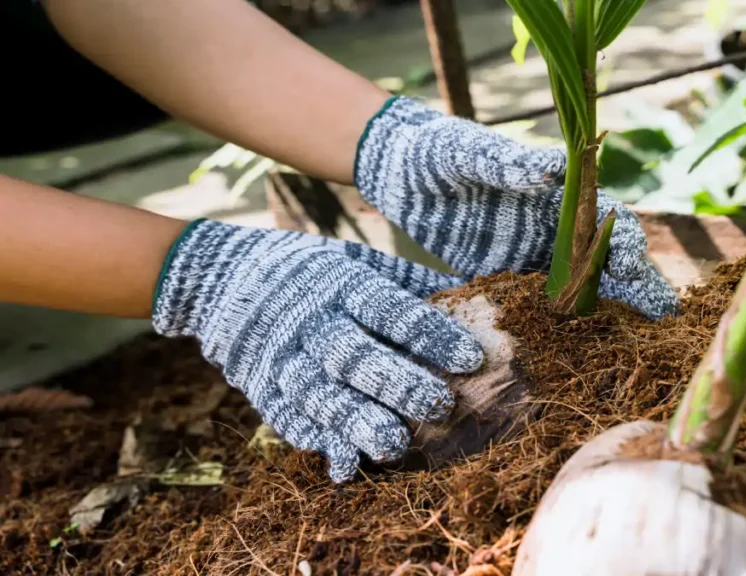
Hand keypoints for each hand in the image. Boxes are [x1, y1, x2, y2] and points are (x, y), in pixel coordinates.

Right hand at [152, 220, 482, 481]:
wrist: (220, 278)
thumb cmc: (310, 270)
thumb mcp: (354, 259)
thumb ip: (407, 279)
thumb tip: (470, 292)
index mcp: (342, 283)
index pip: (391, 311)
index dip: (431, 335)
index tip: (471, 359)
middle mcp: (312, 321)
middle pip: (354, 356)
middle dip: (398, 384)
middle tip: (440, 407)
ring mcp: (283, 357)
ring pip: (320, 394)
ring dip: (357, 423)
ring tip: (394, 447)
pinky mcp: (261, 386)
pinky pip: (288, 418)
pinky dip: (316, 441)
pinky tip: (344, 464)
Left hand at [355, 97, 677, 319]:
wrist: (395, 168)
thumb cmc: (435, 149)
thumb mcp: (467, 152)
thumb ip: (506, 161)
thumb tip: (554, 168)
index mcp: (551, 191)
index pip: (604, 218)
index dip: (625, 243)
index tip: (636, 269)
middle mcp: (549, 223)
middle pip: (603, 256)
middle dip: (636, 284)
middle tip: (664, 316)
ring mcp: (528, 252)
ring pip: (579, 283)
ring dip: (609, 309)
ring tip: (639, 341)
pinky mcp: (501, 275)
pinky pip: (538, 301)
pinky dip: (561, 322)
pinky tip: (578, 349)